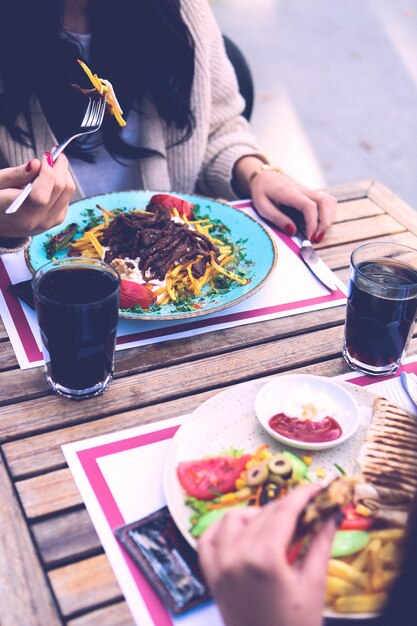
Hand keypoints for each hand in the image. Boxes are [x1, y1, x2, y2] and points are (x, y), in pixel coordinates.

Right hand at [0, 153, 75, 238]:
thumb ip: (17, 175)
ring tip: (53, 163)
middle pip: (59, 190)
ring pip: (68, 193)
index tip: (46, 156)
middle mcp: (37, 220)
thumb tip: (36, 164)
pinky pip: (67, 198)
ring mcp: (49, 222)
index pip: (41, 194)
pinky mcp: (56, 220)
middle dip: (60, 167)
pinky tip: (52, 178)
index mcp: (19, 213)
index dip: (47, 172)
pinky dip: (63, 184)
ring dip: (64, 174)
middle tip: (54, 153)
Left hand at [198, 485, 336, 625]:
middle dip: (287, 507)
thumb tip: (331, 513)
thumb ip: (321, 543)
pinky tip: (242, 532)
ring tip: (277, 526)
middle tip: (306, 509)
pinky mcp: (210, 575)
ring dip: (256, 515)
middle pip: (263, 514)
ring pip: (234, 519)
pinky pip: (209, 538)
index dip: (303, 495)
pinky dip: (223, 528)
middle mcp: (236, 556)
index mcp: (264, 559)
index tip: (317, 487)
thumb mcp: (313, 584)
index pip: (284, 511)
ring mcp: (219, 565)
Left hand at [250, 168, 336, 241]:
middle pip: (324, 202)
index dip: (312, 223)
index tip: (310, 237)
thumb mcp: (262, 207)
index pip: (309, 206)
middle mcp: (303, 190)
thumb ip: (277, 218)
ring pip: (329, 201)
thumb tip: (293, 231)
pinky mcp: (311, 194)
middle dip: (325, 223)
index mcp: (289, 192)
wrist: (265, 176)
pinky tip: (321, 224)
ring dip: (329, 218)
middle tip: (317, 239)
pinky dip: (328, 213)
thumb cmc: (261, 192)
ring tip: (320, 233)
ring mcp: (309, 191)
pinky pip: (327, 201)